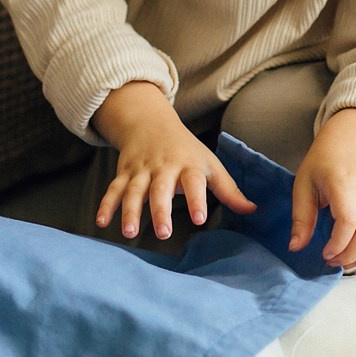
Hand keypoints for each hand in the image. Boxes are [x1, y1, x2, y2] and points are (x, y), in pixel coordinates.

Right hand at [91, 82, 255, 240]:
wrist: (150, 122)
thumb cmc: (187, 150)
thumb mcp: (211, 165)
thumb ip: (229, 191)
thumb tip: (254, 211)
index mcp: (188, 166)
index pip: (194, 183)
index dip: (197, 200)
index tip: (200, 219)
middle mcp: (164, 167)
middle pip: (161, 189)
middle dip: (161, 210)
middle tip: (164, 233)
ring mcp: (141, 170)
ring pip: (133, 191)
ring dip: (130, 211)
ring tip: (129, 233)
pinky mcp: (123, 174)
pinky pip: (112, 190)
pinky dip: (106, 205)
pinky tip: (101, 223)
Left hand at [291, 107, 355, 266]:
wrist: (350, 145)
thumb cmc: (323, 166)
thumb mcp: (303, 185)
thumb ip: (301, 217)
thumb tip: (296, 247)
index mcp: (343, 181)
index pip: (348, 220)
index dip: (338, 244)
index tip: (325, 254)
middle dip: (352, 255)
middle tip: (335, 261)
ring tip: (349, 259)